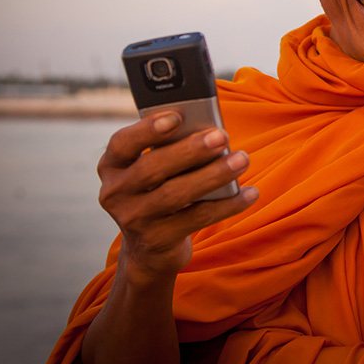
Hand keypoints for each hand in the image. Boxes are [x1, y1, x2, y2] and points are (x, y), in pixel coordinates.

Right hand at [96, 112, 256, 285]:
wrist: (149, 247)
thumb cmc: (159, 189)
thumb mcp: (156, 169)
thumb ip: (171, 147)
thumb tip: (210, 130)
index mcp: (113, 166)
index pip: (122, 143)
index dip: (148, 129)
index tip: (178, 116)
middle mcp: (115, 193)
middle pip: (152, 168)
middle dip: (190, 150)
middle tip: (221, 136)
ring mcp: (133, 219)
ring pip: (175, 194)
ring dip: (213, 175)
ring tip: (242, 159)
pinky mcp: (157, 240)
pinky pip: (198, 218)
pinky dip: (227, 204)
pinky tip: (250, 193)